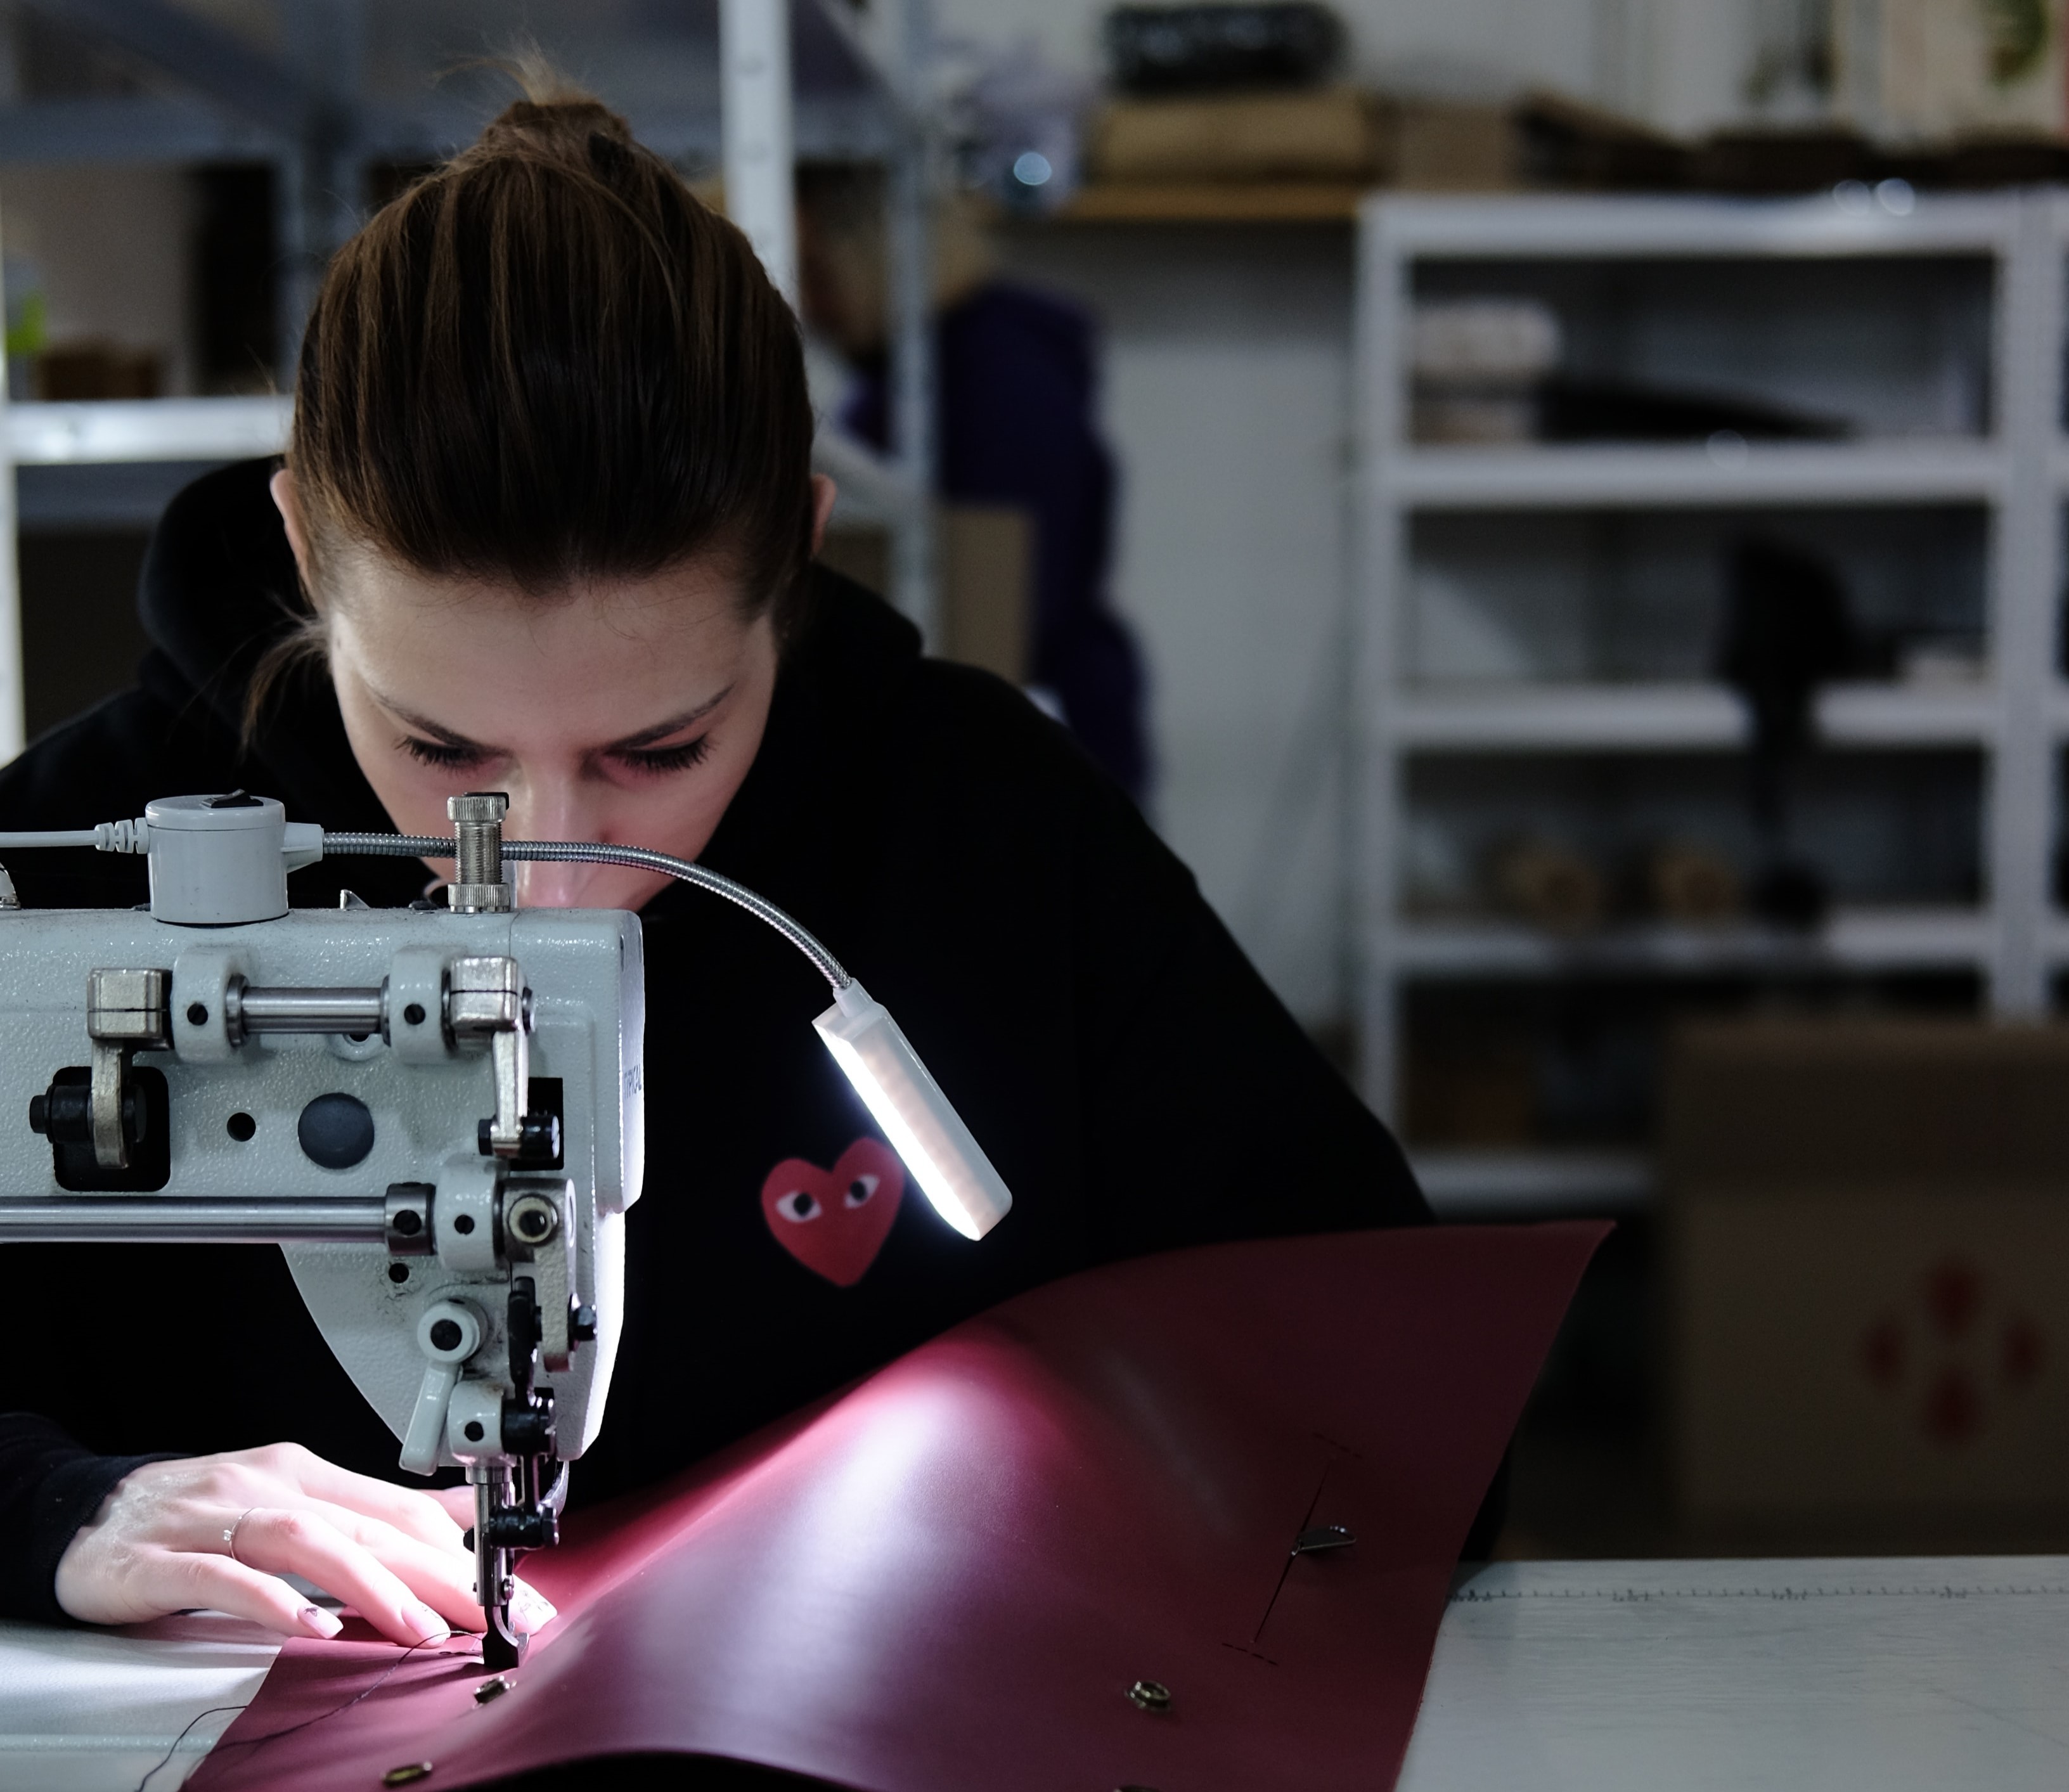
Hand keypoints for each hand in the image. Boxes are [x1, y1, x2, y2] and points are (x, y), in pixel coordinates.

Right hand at [53, 1442, 556, 1645]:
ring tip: (418, 1625)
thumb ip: (372, 1511)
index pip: (395, 1508)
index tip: (506, 1588)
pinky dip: (270, 1600)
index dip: (458, 1548)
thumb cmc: (196, 1514)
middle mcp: (263, 1486)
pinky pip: (222, 1578)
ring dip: (368, 1584)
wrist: (80, 1514)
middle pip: (363, 1526)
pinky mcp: (157, 1561)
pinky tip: (309, 1625)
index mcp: (301, 1473)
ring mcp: (209, 1520)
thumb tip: (459, 1514)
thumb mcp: (293, 1501)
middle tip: (486, 1613)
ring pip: (303, 1541)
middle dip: (435, 1573)